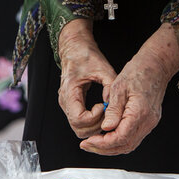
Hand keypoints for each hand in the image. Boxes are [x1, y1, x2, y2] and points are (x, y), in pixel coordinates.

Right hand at [57, 19, 116, 137]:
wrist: (75, 48)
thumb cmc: (86, 56)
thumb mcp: (103, 68)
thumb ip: (110, 85)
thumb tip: (113, 102)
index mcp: (69, 92)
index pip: (78, 119)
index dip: (94, 117)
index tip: (103, 106)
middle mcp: (65, 102)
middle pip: (78, 129)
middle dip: (96, 125)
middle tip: (109, 112)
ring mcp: (68, 105)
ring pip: (79, 129)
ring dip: (95, 125)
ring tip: (106, 111)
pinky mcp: (72, 105)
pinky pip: (81, 122)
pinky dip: (92, 122)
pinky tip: (102, 110)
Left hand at [80, 23, 178, 154]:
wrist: (157, 65)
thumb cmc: (139, 71)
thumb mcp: (119, 87)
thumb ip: (113, 110)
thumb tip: (106, 128)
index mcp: (140, 112)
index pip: (120, 138)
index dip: (102, 143)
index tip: (88, 141)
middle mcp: (148, 121)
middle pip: (125, 145)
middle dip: (104, 149)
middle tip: (87, 145)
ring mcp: (150, 122)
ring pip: (130, 144)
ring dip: (111, 147)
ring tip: (94, 143)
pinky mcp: (149, 120)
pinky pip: (134, 137)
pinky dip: (119, 141)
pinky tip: (107, 136)